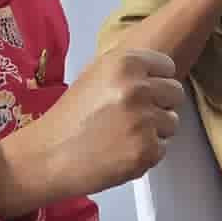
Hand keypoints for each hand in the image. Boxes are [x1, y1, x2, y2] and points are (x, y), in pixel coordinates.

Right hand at [0, 48, 184, 220]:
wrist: (46, 157)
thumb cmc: (69, 116)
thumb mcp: (96, 75)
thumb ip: (129, 69)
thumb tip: (160, 72)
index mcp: (125, 63)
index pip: (168, 67)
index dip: (156, 82)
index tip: (141, 94)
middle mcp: (138, 88)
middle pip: (175, 93)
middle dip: (159, 105)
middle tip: (133, 117)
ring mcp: (144, 120)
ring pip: (172, 122)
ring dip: (154, 130)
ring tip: (123, 136)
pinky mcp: (146, 150)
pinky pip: (162, 148)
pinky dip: (145, 154)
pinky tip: (120, 153)